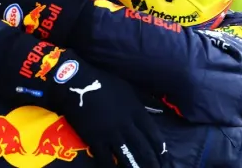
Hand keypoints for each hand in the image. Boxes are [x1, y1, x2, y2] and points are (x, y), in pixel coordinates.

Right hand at [0, 39, 169, 166]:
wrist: (77, 84)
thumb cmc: (104, 83)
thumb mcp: (129, 89)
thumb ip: (146, 101)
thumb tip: (161, 111)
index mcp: (136, 111)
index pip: (154, 134)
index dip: (160, 148)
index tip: (164, 158)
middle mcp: (126, 124)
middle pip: (143, 148)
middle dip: (152, 162)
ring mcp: (111, 133)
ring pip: (128, 156)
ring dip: (136, 167)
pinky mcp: (95, 139)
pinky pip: (106, 159)